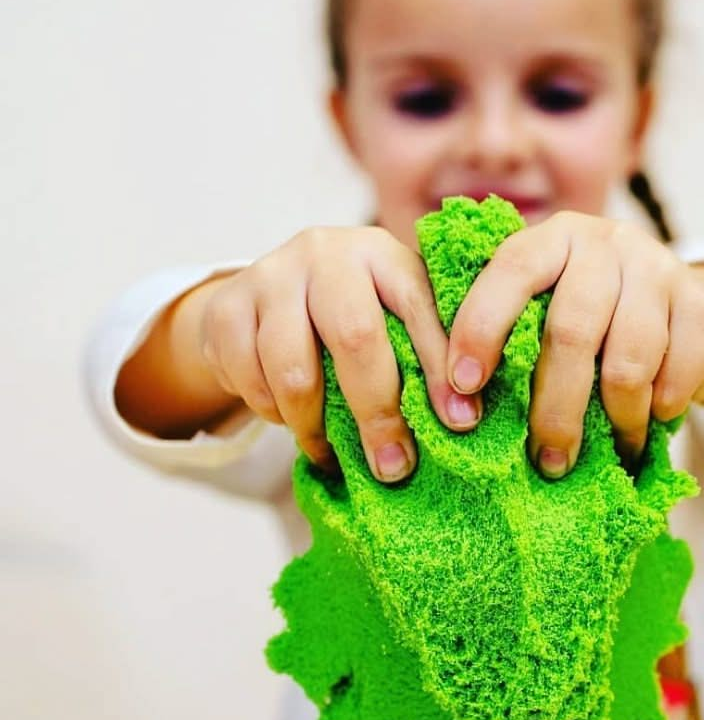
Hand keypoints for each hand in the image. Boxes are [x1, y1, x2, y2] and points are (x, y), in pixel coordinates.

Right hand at [195, 226, 480, 480]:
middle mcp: (327, 253)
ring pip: (294, 372)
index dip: (441, 369)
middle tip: (393, 467)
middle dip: (378, 413)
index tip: (460, 424)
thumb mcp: (392, 313)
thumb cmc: (352, 311)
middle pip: (355, 338)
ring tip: (331, 452)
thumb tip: (461, 422)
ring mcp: (271, 275)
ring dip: (315, 426)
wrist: (267, 288)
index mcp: (381, 253)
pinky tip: (287, 418)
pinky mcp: (226, 306)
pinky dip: (270, 413)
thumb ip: (421, 351)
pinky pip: (249, 380)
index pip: (419, 308)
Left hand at [445, 211, 703, 475]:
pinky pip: (679, 373)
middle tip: (547, 461)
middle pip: (572, 331)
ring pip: (629, 362)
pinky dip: (662, 409)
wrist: (683, 306)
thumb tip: (459, 403)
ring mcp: (660, 268)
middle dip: (555, 408)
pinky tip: (650, 422)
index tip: (464, 386)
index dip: (483, 327)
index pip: (512, 271)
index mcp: (554, 239)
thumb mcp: (550, 306)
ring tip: (605, 451)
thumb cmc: (593, 317)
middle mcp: (607, 243)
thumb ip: (512, 335)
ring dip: (615, 420)